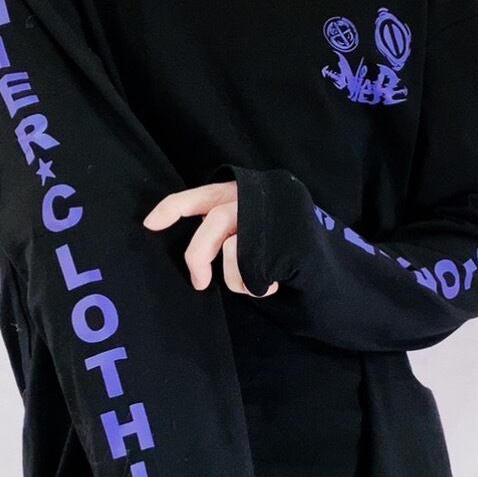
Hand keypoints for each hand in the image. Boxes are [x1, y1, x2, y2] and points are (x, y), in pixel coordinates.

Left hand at [142, 181, 278, 296]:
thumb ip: (225, 225)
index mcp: (244, 190)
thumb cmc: (280, 250)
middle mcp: (260, 195)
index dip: (173, 208)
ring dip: (234, 277)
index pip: (201, 194)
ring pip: (234, 245)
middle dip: (199, 255)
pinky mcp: (290, 240)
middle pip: (215, 220)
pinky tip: (272, 285)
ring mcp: (276, 216)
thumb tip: (189, 249)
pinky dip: (255, 285)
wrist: (327, 266)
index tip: (150, 225)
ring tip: (250, 287)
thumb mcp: (250, 227)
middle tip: (198, 282)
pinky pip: (255, 267)